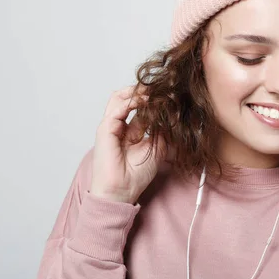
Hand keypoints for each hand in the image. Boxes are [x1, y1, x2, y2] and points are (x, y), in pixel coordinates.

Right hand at [90, 84, 168, 204]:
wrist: (122, 190)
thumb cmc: (136, 175)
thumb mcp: (158, 148)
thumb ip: (163, 131)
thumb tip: (174, 114)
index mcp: (130, 131)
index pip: (140, 107)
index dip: (154, 100)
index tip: (171, 95)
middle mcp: (120, 126)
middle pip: (128, 98)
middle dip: (144, 90)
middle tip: (161, 87)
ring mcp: (111, 126)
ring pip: (119, 98)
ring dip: (137, 91)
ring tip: (153, 91)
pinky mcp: (105, 128)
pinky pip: (117, 107)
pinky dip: (132, 101)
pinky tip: (145, 100)